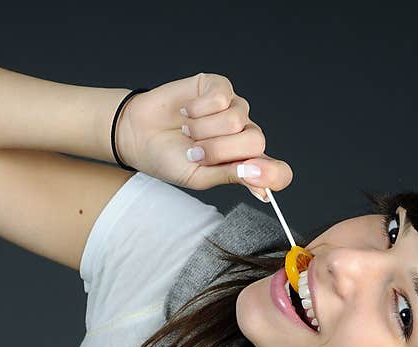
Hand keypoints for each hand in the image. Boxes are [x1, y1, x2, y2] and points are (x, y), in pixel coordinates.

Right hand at [114, 72, 292, 200]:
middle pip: (255, 143)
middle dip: (219, 151)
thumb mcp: (200, 177)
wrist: (138, 135)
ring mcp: (235, 110)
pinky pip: (222, 97)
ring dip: (204, 130)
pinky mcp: (220, 88)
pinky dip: (199, 109)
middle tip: (194, 152)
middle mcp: (245, 136)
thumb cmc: (170, 159)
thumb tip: (263, 188)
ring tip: (187, 132)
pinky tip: (187, 112)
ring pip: (236, 120)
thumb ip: (231, 177)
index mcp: (245, 164)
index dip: (273, 175)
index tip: (251, 175)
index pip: (279, 172)